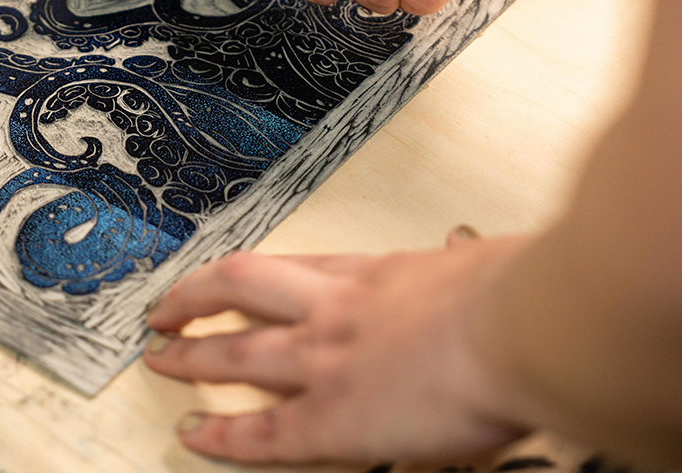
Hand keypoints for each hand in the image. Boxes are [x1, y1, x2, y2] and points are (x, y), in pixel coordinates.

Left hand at [145, 229, 535, 463]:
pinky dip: (222, 434)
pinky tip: (192, 434)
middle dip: (196, 299)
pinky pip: (262, 430)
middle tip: (164, 309)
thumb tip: (468, 248)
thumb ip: (464, 262)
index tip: (228, 278)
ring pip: (237, 351)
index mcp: (375, 271)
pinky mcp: (333, 418)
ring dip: (191, 354)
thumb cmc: (518, 294)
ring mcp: (327, 360)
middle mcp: (337, 308)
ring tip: (157, 359)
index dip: (253, 276)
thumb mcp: (483, 262)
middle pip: (242, 291)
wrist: (524, 326)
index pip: (294, 268)